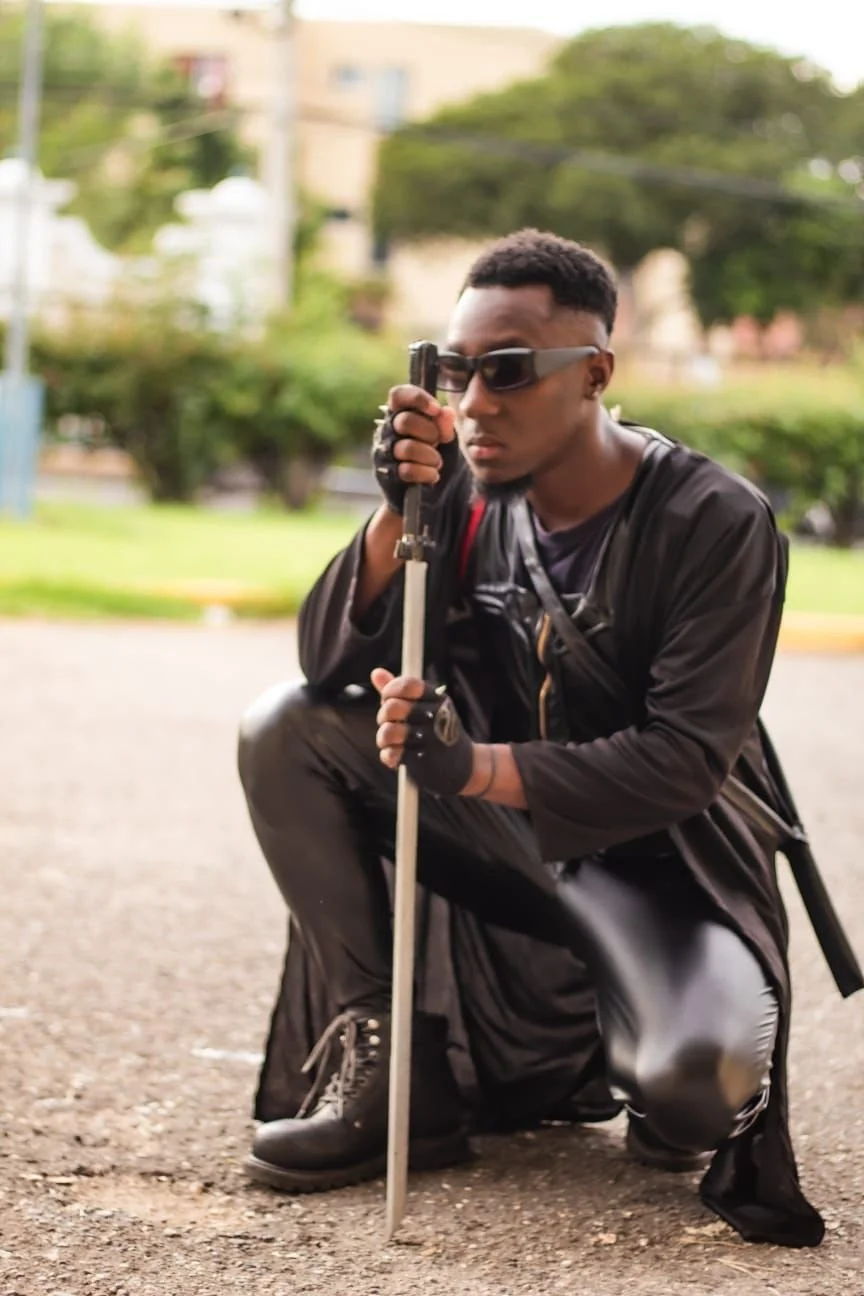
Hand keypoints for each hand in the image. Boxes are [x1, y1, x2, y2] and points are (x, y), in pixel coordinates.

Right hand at [371, 384, 458, 514]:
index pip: (398, 395)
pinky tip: (432, 475)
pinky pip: (407, 470)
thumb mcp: (445, 439)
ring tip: (437, 462)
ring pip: (407, 448)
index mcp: (400, 413)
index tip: (436, 409)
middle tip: (437, 442)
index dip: (417, 398)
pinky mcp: (386, 473)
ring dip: (431, 456)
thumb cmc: (433, 457)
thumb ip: (445, 425)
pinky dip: (426, 474)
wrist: (427, 494)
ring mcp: (384, 451)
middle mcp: (387, 429)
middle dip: (430, 433)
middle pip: (405, 421)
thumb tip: (445, 412)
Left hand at [371, 668, 474, 795]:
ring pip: (388, 731)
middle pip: (393, 707)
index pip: (407, 684)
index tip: (388, 699)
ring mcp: (430, 739)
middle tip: (390, 722)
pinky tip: (395, 755)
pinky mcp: (422, 760)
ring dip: (384, 737)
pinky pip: (391, 754)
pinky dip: (389, 756)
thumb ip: (399, 690)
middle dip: (383, 716)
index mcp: (437, 699)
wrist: (465, 766)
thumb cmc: (440, 731)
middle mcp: (436, 716)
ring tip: (391, 740)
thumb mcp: (427, 706)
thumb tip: (376, 672)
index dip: (390, 690)